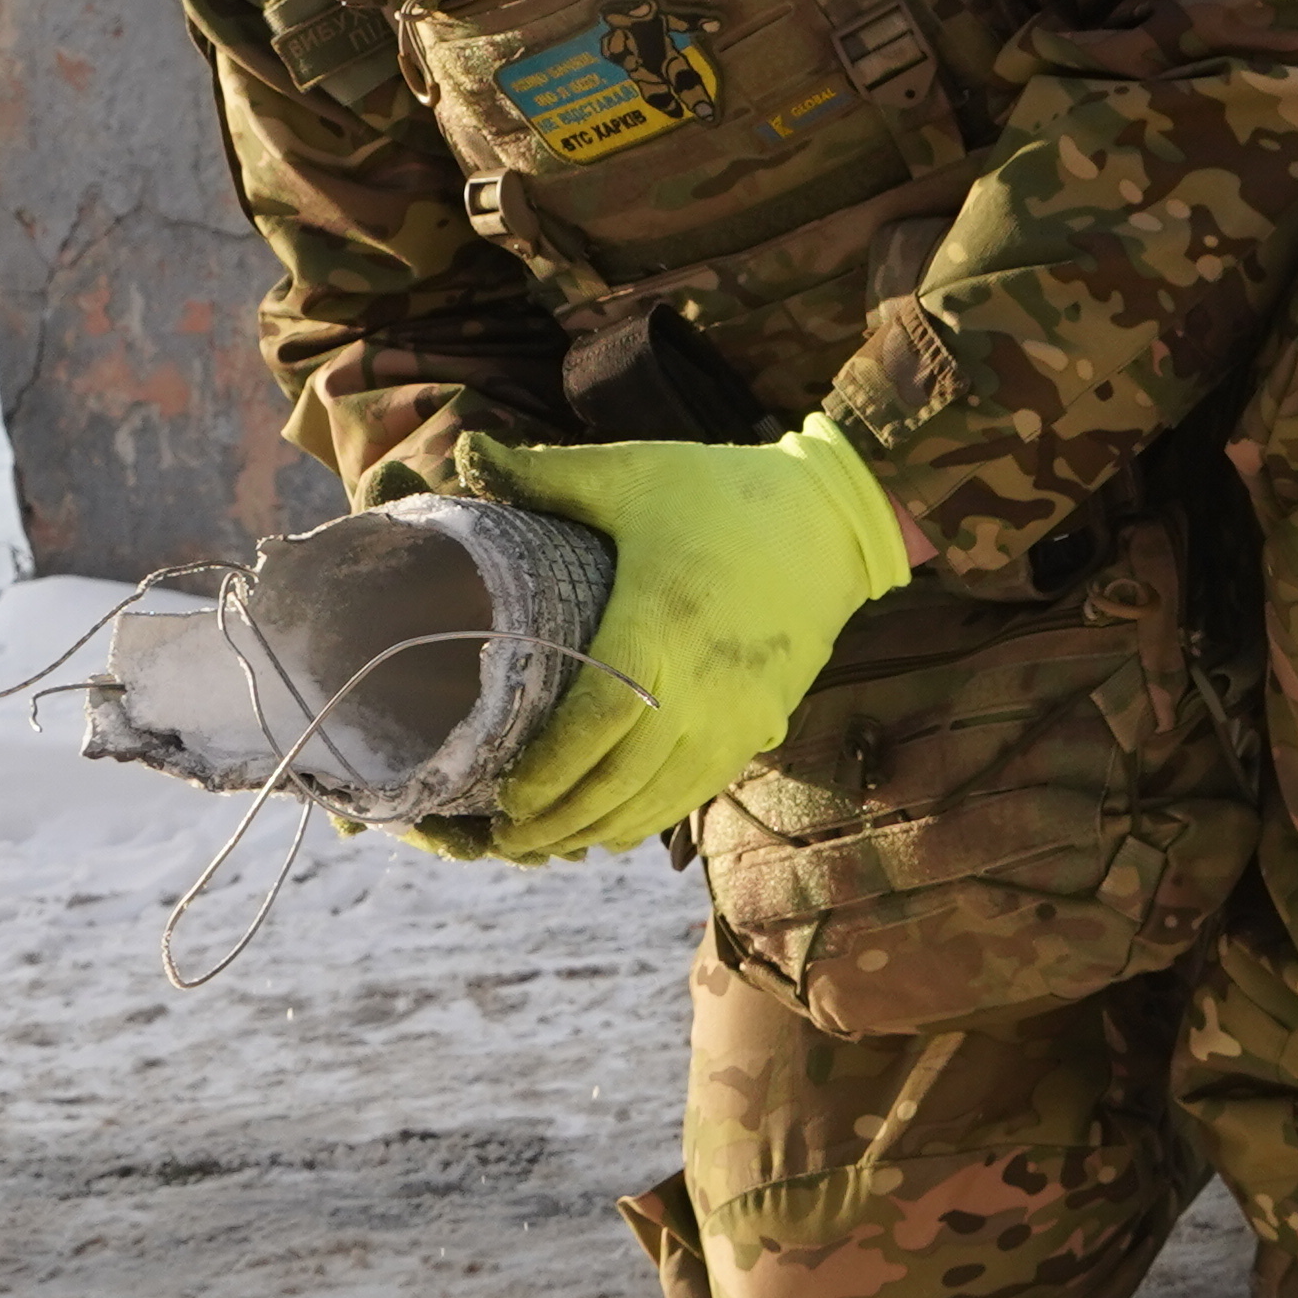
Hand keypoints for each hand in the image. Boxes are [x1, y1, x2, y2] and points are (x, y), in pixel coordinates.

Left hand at [437, 419, 912, 859]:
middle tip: (506, 842)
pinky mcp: (759, 725)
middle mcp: (700, 684)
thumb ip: (545, 474)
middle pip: (620, 779)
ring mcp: (736, 713)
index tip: (501, 796)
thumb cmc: (723, 494)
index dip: (545, 772)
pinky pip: (697, 791)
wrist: (831, 522)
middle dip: (559, 820)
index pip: (593, 723)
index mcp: (657, 623)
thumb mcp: (634, 474)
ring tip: (546, 847)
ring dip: (599, 830)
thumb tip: (465, 451)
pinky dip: (649, 820)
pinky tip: (610, 831)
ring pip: (659, 798)